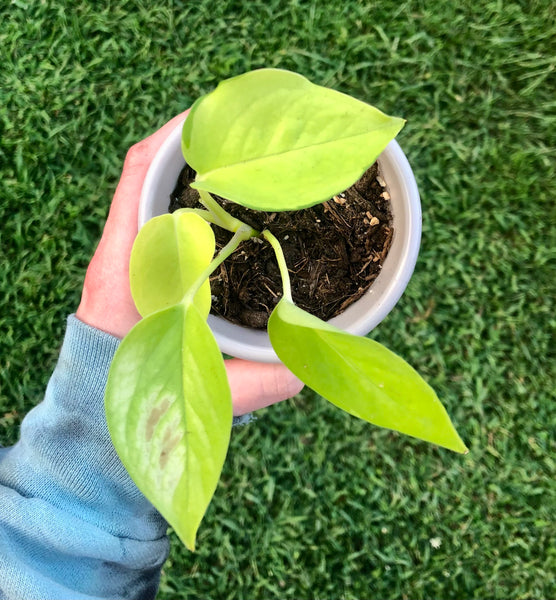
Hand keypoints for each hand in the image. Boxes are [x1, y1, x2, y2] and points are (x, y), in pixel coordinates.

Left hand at [76, 113, 302, 414]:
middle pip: (151, 172)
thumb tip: (304, 370)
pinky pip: (159, 216)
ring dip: (193, 169)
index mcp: (125, 265)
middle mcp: (123, 249)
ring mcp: (128, 255)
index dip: (173, 138)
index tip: (215, 120)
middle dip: (196, 147)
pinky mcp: (136, 267)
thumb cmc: (136, 393)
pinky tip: (227, 201)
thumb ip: (251, 382)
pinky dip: (189, 199)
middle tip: (247, 136)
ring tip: (242, 158)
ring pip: (156, 192)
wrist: (95, 409)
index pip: (139, 175)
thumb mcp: (199, 386)